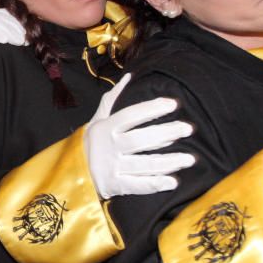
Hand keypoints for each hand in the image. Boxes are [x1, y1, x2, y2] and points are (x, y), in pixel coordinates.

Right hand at [84, 74, 195, 197]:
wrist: (73, 173)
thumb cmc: (91, 143)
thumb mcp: (97, 119)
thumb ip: (113, 99)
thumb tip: (129, 77)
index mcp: (106, 128)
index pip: (131, 115)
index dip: (152, 109)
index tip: (173, 104)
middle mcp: (109, 147)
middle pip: (141, 139)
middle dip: (166, 133)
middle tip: (189, 129)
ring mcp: (112, 167)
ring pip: (143, 164)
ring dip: (168, 162)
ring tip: (189, 159)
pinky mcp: (114, 185)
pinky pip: (137, 185)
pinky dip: (154, 184)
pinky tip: (173, 182)